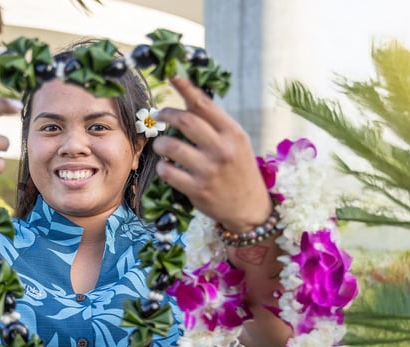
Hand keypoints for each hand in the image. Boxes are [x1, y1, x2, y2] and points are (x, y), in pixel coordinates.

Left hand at [152, 76, 271, 231]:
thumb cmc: (238, 168)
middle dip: (166, 114)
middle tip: (159, 115)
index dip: (185, 88)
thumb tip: (188, 97)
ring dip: (160, 143)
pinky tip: (166, 166)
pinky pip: (167, 171)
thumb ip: (214, 122)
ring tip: (161, 145)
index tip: (171, 76)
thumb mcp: (235, 141)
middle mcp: (222, 149)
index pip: (205, 104)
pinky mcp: (197, 189)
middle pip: (185, 120)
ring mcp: (209, 170)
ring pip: (171, 146)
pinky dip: (162, 167)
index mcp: (232, 133)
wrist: (249, 206)